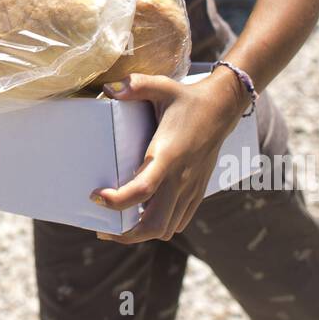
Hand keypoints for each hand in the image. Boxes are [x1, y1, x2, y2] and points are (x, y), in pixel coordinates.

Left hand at [90, 70, 245, 243]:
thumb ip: (135, 85)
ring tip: (118, 226)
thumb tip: (109, 88)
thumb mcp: (161, 86)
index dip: (116, 201)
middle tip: (102, 228)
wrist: (222, 109)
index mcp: (167, 155)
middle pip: (153, 224)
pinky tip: (143, 215)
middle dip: (125, 234)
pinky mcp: (197, 192)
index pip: (141, 190)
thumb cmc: (186, 98)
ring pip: (166, 229)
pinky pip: (178, 222)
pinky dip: (160, 226)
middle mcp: (180, 178)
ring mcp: (190, 188)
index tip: (95, 196)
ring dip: (141, 233)